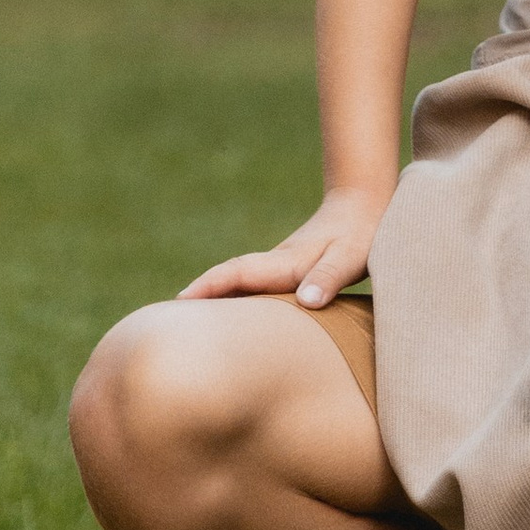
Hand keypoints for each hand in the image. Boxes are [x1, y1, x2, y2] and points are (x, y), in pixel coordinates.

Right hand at [183, 182, 390, 310]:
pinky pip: (253, 285)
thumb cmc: (362, 235)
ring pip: (238, 281)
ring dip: (213, 296)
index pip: (237, 274)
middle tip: (164, 319)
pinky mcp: (287, 270)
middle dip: (198, 294)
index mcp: (284, 263)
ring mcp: (278, 265)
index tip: (181, 301)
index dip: (209, 287)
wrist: (365, 205)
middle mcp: (275, 263)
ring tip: (188, 324)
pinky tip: (231, 313)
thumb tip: (306, 300)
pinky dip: (234, 296)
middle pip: (228, 278)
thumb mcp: (351, 258)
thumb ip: (328, 278)